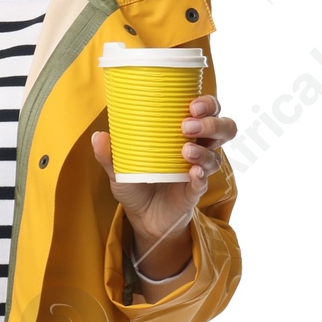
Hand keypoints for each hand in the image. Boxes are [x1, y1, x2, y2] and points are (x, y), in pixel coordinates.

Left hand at [90, 95, 236, 275]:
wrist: (141, 218)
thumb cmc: (136, 184)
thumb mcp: (119, 168)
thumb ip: (109, 154)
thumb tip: (98, 136)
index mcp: (182, 134)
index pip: (207, 111)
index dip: (207, 103)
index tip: (192, 103)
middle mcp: (197, 148)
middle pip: (223, 129)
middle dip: (211, 123)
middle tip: (188, 124)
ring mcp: (198, 170)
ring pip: (216, 155)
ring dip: (203, 150)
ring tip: (185, 150)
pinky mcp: (194, 192)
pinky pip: (204, 182)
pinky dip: (200, 176)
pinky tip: (193, 173)